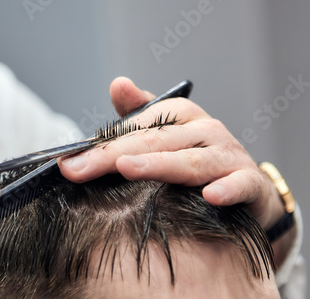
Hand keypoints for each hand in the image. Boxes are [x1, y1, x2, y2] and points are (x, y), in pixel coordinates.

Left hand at [59, 77, 284, 230]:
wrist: (247, 190)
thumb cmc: (195, 159)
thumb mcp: (165, 136)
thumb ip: (138, 116)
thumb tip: (118, 83)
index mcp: (179, 116)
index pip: (134, 128)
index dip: (99, 144)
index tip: (67, 161)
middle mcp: (204, 130)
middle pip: (154, 141)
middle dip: (112, 156)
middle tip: (78, 170)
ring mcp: (228, 155)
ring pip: (190, 161)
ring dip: (159, 165)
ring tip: (128, 169)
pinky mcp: (250, 182)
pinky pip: (239, 184)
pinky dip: (226, 188)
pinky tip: (210, 196)